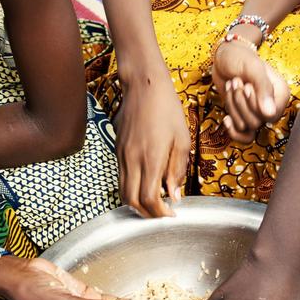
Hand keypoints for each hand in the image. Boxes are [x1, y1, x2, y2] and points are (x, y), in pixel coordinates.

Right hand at [115, 73, 191, 217]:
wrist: (143, 85)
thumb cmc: (167, 108)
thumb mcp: (182, 139)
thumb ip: (177, 169)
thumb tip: (174, 194)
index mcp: (151, 158)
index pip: (149, 198)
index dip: (159, 213)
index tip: (171, 214)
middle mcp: (132, 159)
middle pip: (131, 200)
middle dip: (146, 214)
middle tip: (162, 214)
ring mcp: (121, 154)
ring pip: (123, 191)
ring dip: (137, 202)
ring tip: (155, 202)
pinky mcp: (117, 149)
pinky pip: (121, 176)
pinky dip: (132, 188)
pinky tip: (146, 183)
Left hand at [212, 39, 289, 143]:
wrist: (225, 58)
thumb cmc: (240, 58)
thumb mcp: (252, 67)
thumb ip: (263, 88)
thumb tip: (269, 114)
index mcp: (281, 94)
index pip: (269, 115)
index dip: (253, 104)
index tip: (246, 85)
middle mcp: (273, 106)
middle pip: (256, 122)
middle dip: (239, 103)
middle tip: (235, 81)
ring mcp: (258, 113)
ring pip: (246, 127)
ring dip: (232, 107)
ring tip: (231, 87)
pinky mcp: (245, 117)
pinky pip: (243, 135)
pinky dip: (232, 130)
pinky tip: (226, 118)